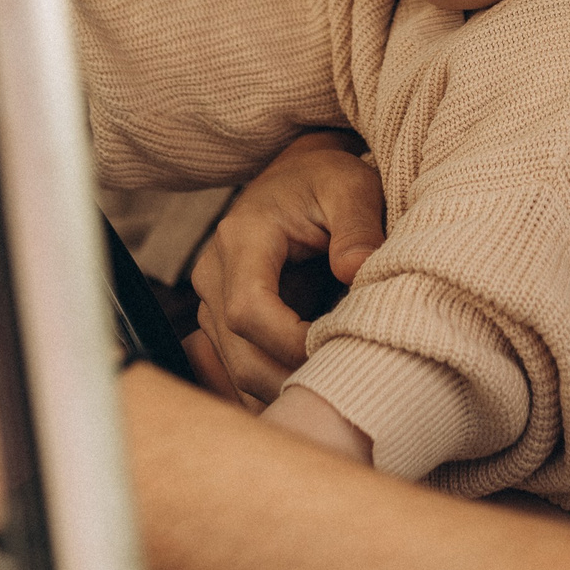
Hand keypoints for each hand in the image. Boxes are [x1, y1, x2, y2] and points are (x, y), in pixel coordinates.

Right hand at [189, 131, 384, 404]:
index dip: (290, 343)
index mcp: (241, 238)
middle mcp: (213, 273)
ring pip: (239, 373)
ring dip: (287, 391)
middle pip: (240, 355)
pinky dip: (277, 390)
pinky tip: (317, 389)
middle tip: (350, 387)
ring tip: (339, 390)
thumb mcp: (352, 188)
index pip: (249, 311)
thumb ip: (357, 226)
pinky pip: (242, 373)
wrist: (299, 178)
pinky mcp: (222, 324)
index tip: (340, 349)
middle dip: (293, 380)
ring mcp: (212, 303)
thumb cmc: (327, 182)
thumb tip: (356, 269)